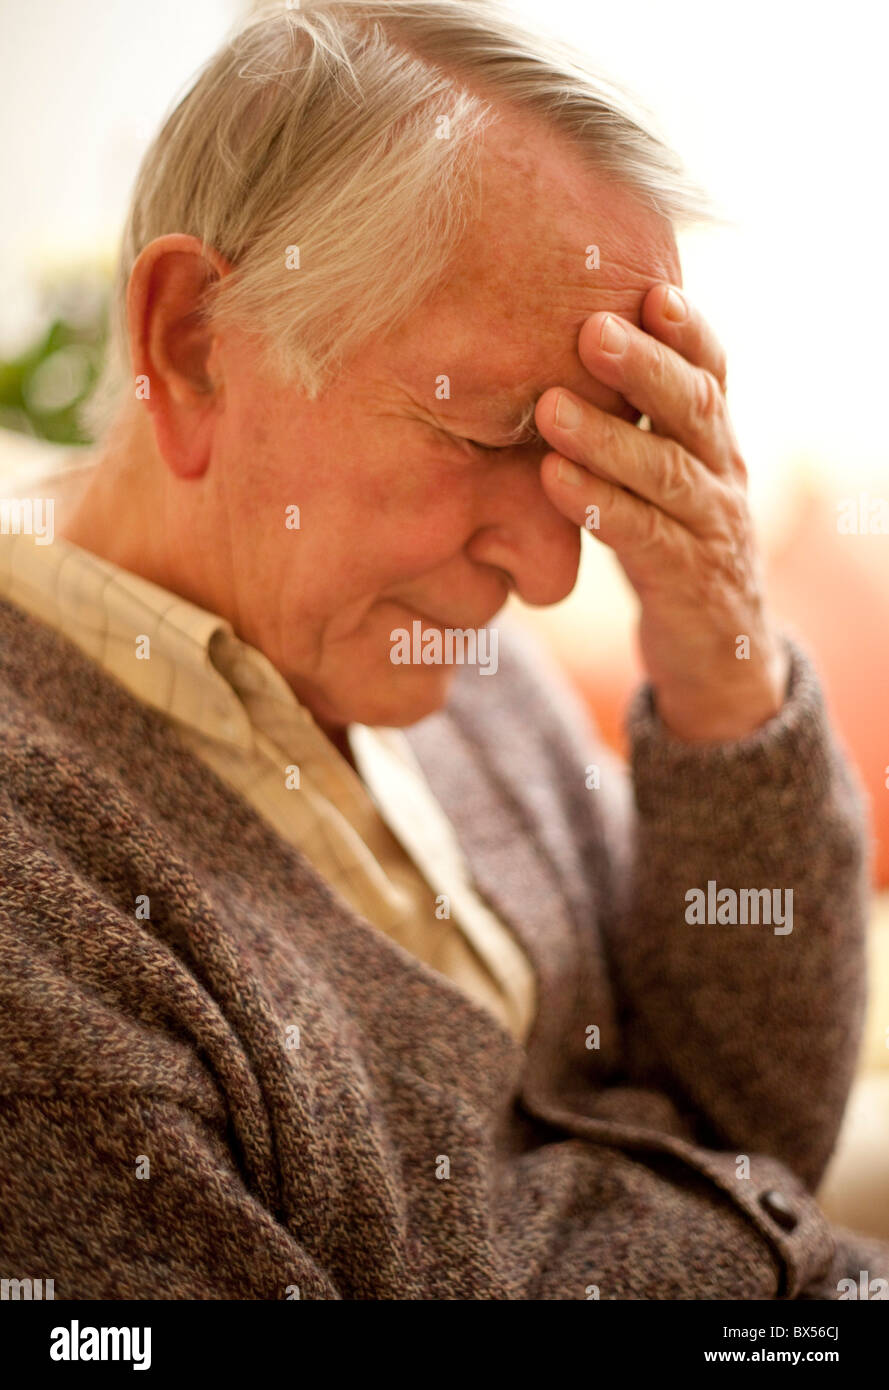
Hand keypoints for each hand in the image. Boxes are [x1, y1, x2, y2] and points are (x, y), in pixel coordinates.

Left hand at [535, 284, 789, 741]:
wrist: (718, 651)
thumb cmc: (671, 544)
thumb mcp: (660, 478)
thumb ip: (632, 425)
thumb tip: (555, 357)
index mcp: (714, 440)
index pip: (710, 371)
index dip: (687, 331)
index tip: (651, 290)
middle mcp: (722, 474)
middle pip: (694, 408)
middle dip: (644, 366)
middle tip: (592, 330)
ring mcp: (710, 528)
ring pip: (667, 471)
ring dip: (607, 436)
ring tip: (550, 407)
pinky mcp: (687, 580)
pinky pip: (643, 535)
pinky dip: (599, 505)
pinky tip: (555, 480)